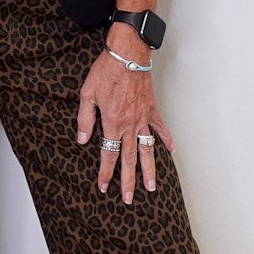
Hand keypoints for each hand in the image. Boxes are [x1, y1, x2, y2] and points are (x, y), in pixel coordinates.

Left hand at [76, 44, 176, 202]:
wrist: (127, 53)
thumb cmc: (106, 71)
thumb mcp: (87, 94)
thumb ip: (85, 119)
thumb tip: (82, 140)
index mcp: (112, 122)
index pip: (108, 154)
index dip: (105, 172)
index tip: (103, 186)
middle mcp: (130, 124)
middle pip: (129, 158)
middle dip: (129, 180)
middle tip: (129, 199)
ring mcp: (143, 118)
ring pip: (147, 149)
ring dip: (149, 169)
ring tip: (151, 187)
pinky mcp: (152, 109)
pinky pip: (160, 128)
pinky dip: (166, 139)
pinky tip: (171, 151)